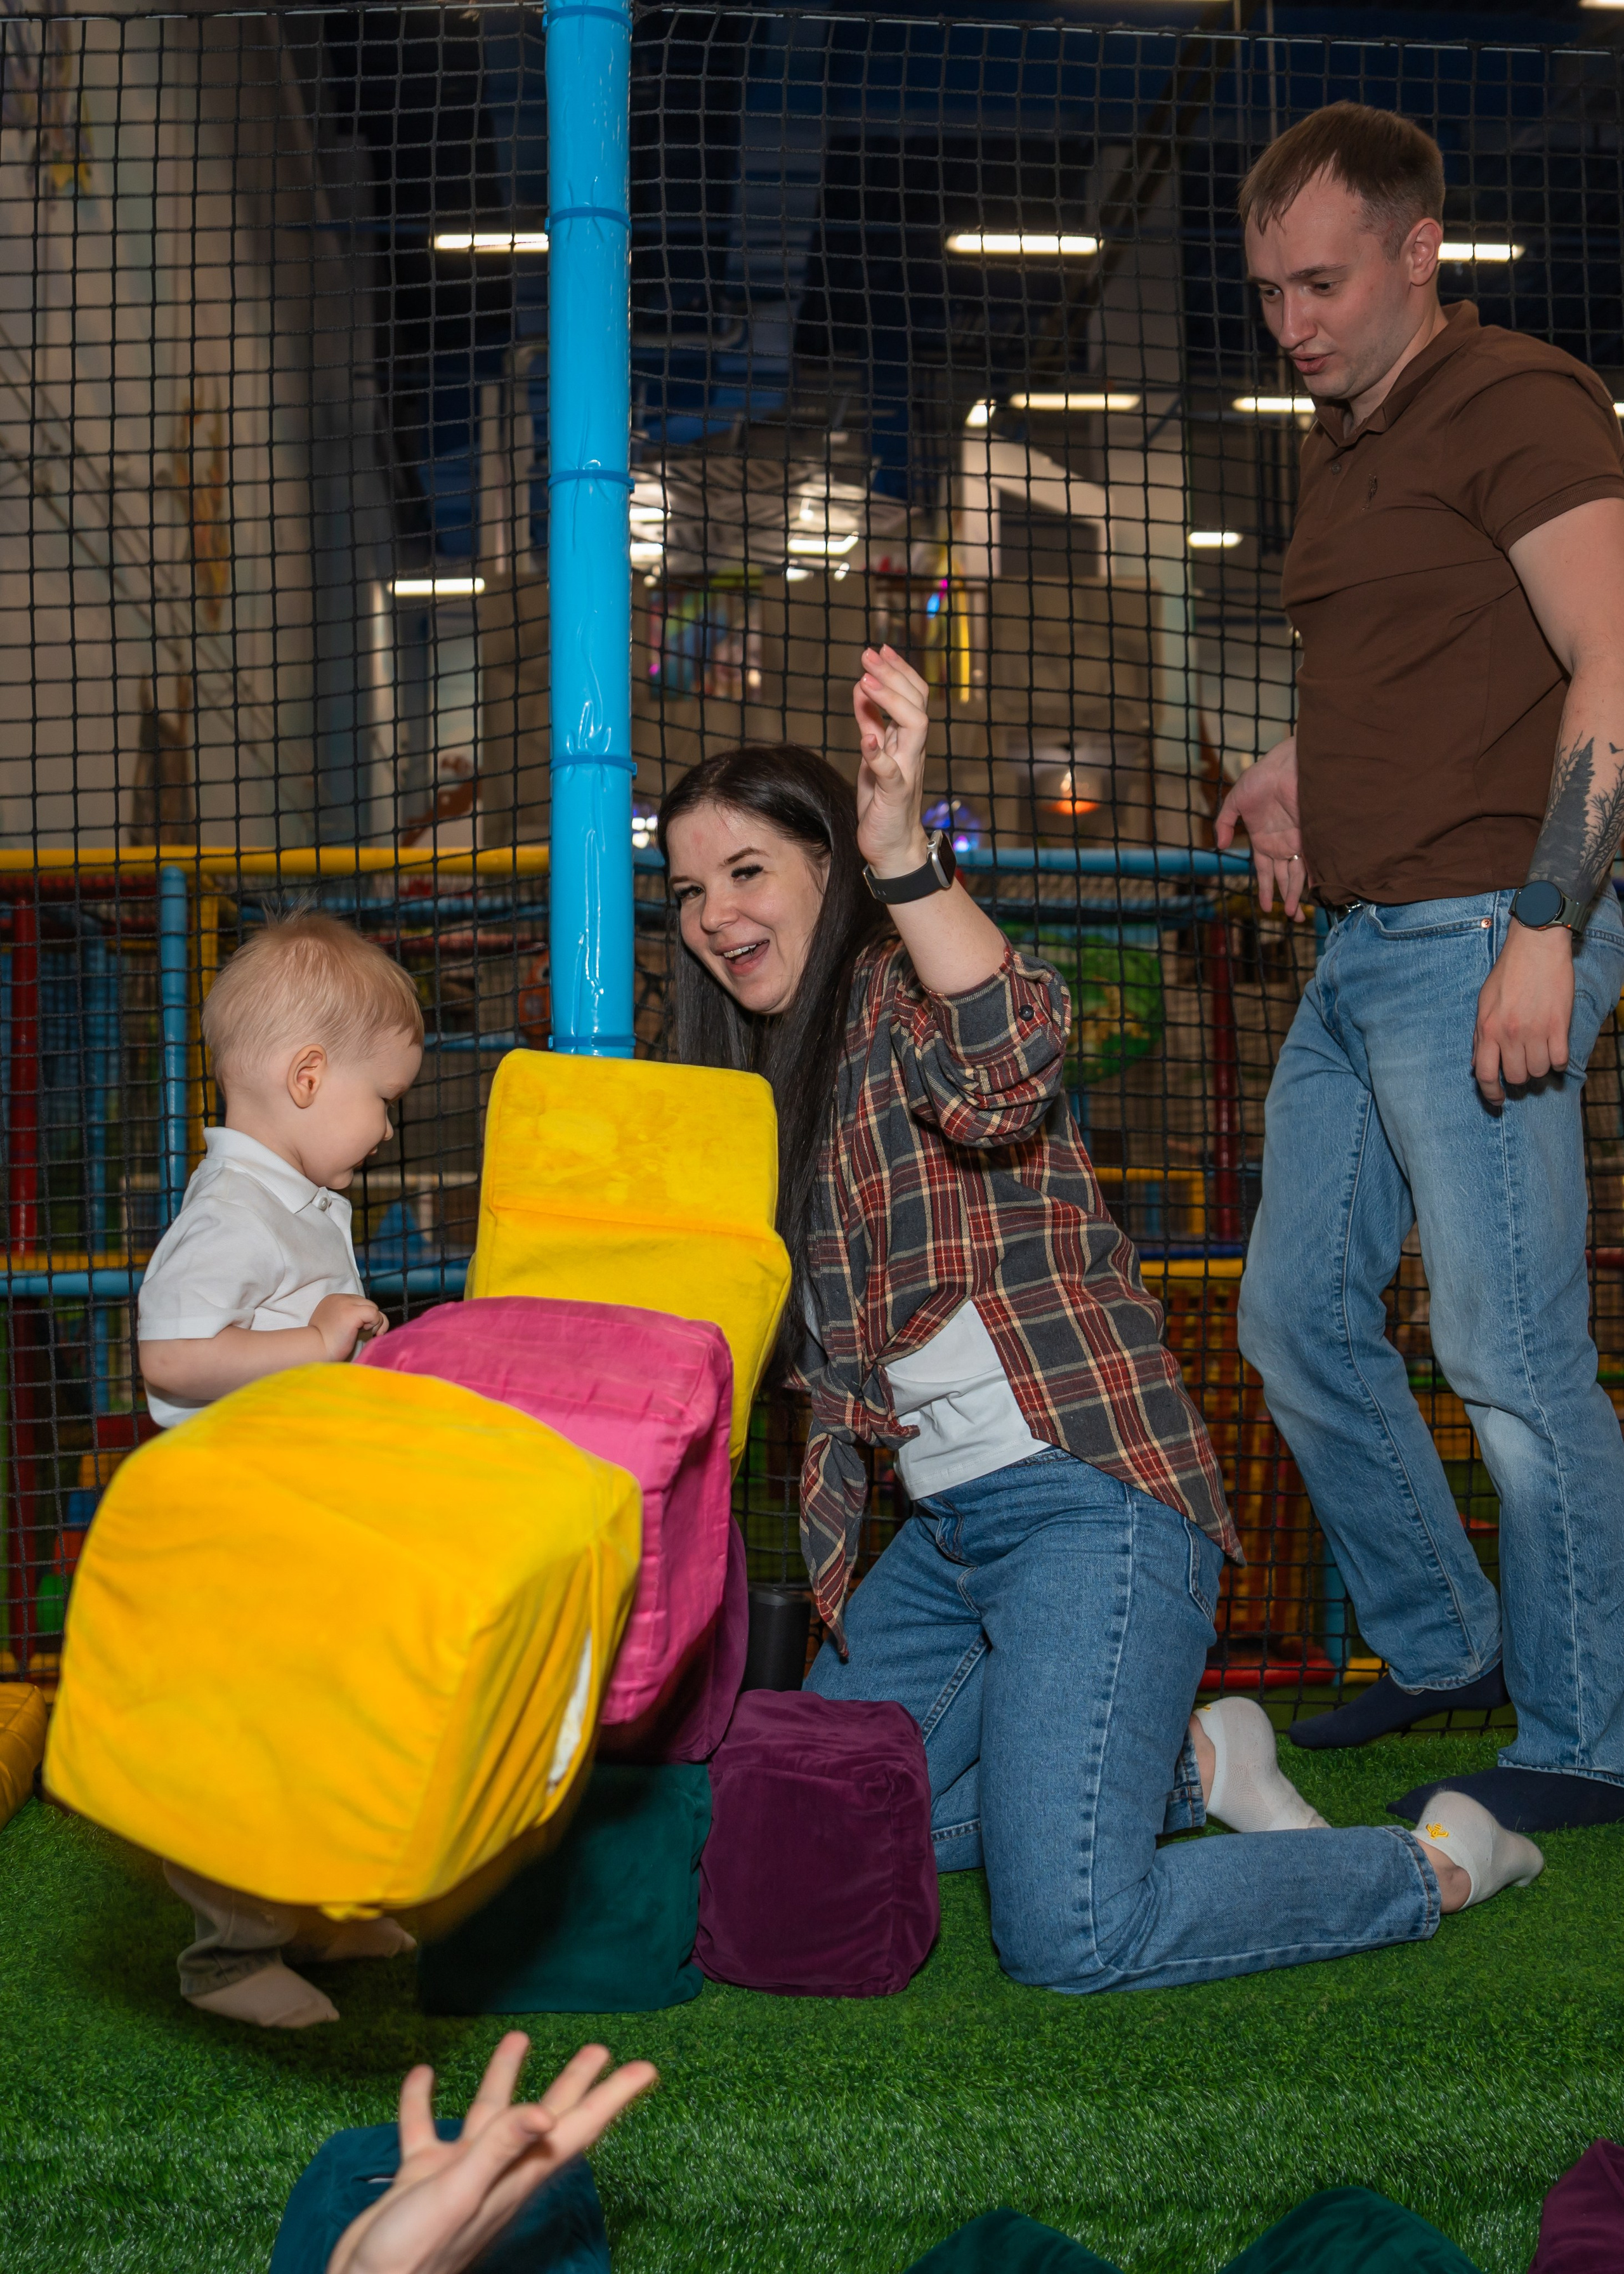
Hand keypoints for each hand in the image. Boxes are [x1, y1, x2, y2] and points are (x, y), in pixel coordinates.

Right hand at [312, 1292, 387, 1361]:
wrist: (314, 1350)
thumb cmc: (324, 1343)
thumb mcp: (334, 1323)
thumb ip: (347, 1316)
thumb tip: (367, 1320)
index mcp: (334, 1299)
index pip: (359, 1302)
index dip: (362, 1316)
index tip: (357, 1329)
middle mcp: (340, 1297)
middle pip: (367, 1303)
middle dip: (369, 1319)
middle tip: (360, 1333)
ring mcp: (347, 1303)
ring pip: (373, 1307)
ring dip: (373, 1323)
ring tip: (360, 1333)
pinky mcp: (353, 1312)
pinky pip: (375, 1314)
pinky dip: (375, 1325)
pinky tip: (362, 1333)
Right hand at [326, 2035, 657, 2273]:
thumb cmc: (415, 2253)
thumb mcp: (460, 2194)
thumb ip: (499, 2150)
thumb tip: (544, 2112)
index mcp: (515, 2177)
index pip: (575, 2129)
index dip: (611, 2098)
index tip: (645, 2070)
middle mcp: (495, 2172)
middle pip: (544, 2117)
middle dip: (572, 2083)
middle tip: (598, 2049)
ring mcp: (459, 2176)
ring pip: (488, 2117)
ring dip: (503, 2078)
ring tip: (517, 2037)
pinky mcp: (422, 2180)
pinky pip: (425, 2130)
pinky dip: (424, 2102)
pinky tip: (423, 2074)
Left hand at [853, 645, 931, 876]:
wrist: (892, 845)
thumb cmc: (882, 800)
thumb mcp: (873, 754)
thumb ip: (870, 722)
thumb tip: (861, 687)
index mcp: (908, 740)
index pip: (915, 695)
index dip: (899, 669)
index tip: (879, 649)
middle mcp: (913, 751)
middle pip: (918, 702)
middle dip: (894, 675)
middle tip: (869, 655)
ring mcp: (907, 771)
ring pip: (915, 727)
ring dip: (891, 702)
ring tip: (867, 682)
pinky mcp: (894, 795)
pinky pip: (891, 772)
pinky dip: (878, 754)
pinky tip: (866, 737)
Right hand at [1214, 734, 1308, 918]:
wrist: (1286, 765)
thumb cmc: (1260, 779)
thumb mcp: (1235, 801)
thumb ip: (1224, 822)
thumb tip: (1218, 845)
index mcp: (1263, 840)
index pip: (1264, 872)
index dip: (1265, 890)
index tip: (1266, 908)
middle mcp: (1281, 845)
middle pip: (1284, 878)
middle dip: (1287, 898)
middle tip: (1293, 918)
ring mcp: (1297, 841)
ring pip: (1298, 875)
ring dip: (1298, 895)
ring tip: (1299, 915)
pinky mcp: (1310, 835)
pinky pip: (1312, 862)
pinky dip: (1313, 878)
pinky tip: (1315, 894)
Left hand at [1472, 921, 1574, 1102]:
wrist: (1535, 947)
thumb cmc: (1508, 973)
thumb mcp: (1484, 1004)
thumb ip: (1481, 1036)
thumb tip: (1478, 1066)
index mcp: (1488, 1029)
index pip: (1485, 1075)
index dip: (1491, 1094)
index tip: (1498, 1101)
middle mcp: (1510, 1034)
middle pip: (1516, 1077)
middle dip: (1520, 1078)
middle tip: (1524, 1066)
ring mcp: (1535, 1031)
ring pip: (1539, 1071)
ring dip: (1540, 1068)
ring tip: (1540, 1054)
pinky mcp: (1559, 1025)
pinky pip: (1560, 1060)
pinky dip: (1559, 1062)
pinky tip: (1556, 1052)